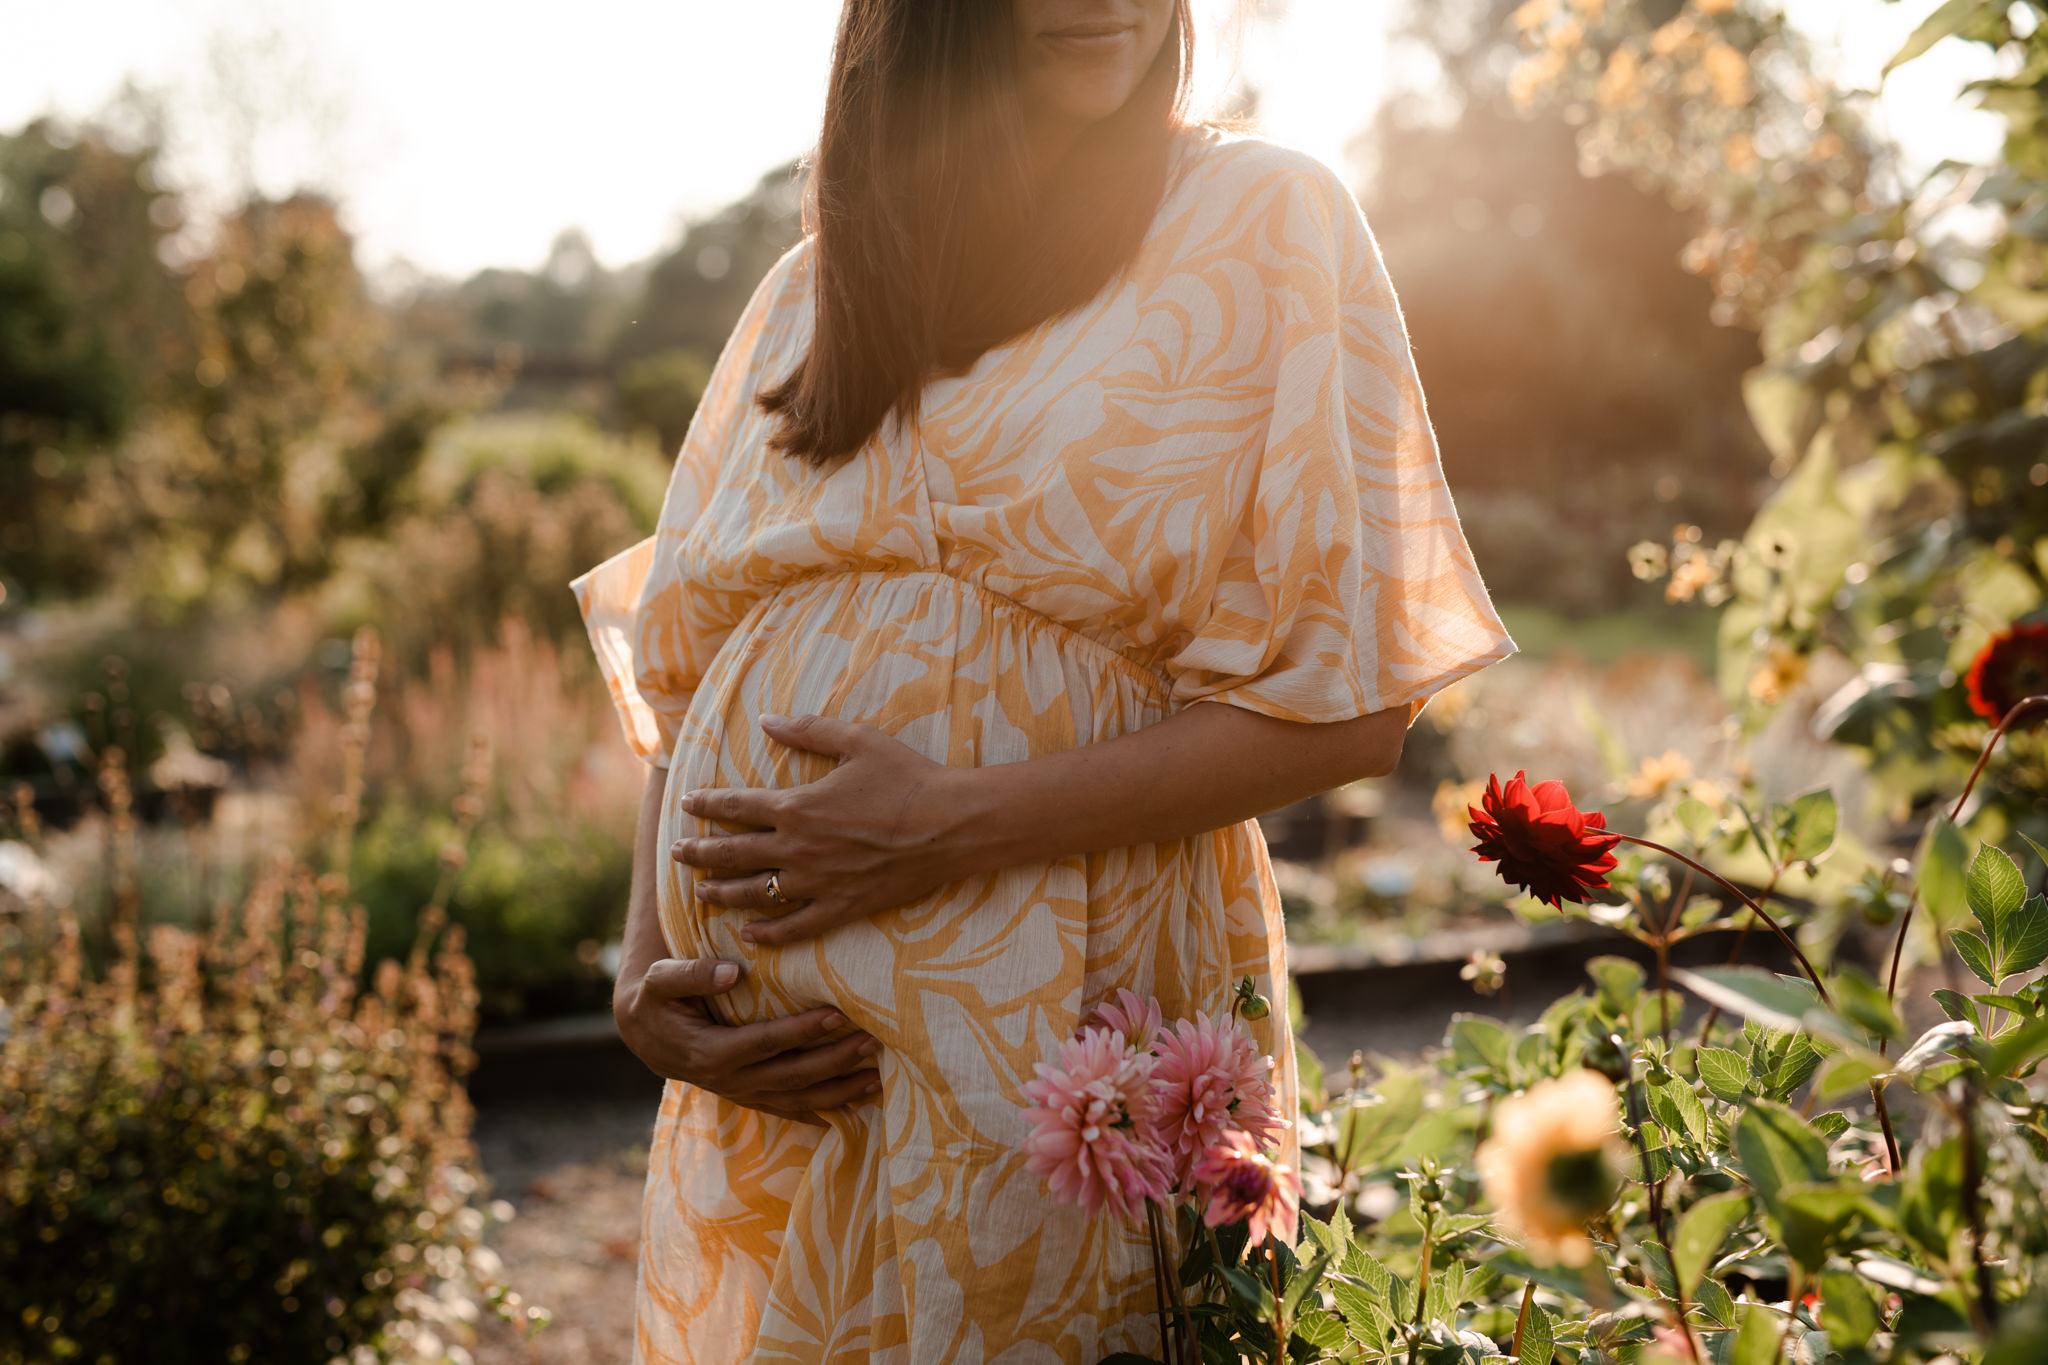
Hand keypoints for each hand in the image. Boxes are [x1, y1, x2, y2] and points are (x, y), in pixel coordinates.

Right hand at [613, 955, 879, 1123]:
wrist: (646, 1035)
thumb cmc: (656, 1000)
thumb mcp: (660, 981)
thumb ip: (690, 974)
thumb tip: (732, 972)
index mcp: (709, 1052)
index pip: (763, 1043)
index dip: (798, 1033)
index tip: (834, 1015)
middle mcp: (730, 1080)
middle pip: (790, 1076)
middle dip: (834, 1062)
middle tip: (873, 1042)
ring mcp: (743, 1093)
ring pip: (797, 1099)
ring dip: (839, 1091)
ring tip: (878, 1077)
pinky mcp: (752, 1096)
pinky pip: (792, 1109)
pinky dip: (826, 1109)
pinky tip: (858, 1104)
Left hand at [672, 713, 980, 946]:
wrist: (951, 824)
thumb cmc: (908, 776)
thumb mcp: (857, 740)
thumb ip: (808, 729)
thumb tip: (768, 720)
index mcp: (798, 806)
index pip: (736, 806)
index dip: (706, 805)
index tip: (685, 803)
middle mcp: (798, 849)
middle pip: (734, 853)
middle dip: (699, 853)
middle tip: (675, 854)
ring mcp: (818, 883)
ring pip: (755, 893)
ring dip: (722, 893)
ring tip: (700, 893)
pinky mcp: (842, 907)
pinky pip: (795, 927)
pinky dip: (768, 933)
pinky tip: (749, 934)